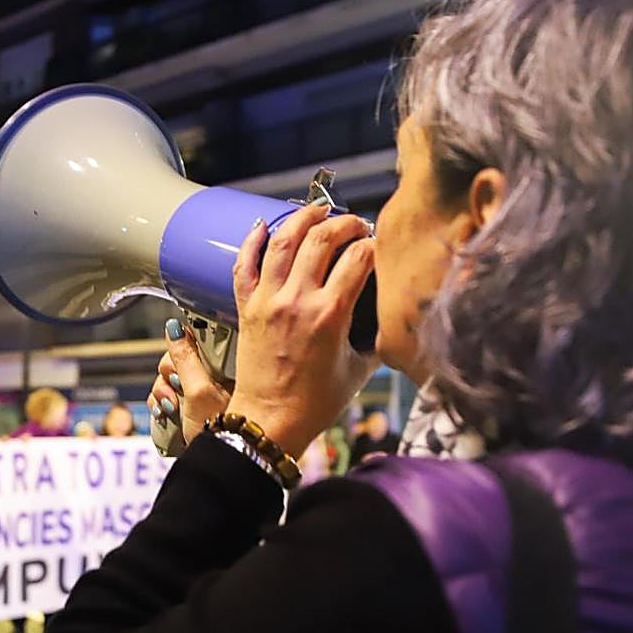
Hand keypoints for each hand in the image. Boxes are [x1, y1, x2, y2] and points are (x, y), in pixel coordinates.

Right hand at [147, 321, 231, 444]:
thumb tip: (175, 328)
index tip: (178, 364)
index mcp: (226, 366)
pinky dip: (162, 404)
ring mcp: (202, 393)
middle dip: (169, 375)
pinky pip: (167, 396)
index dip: (182, 348)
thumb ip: (185, 358)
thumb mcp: (199, 391)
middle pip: (178, 360)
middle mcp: (216, 376)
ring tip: (172, 408)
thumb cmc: (224, 432)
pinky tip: (167, 414)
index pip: (196, 340)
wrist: (225, 465)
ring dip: (163, 392)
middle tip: (175, 390)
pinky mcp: (191, 408)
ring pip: (169, 379)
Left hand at [225, 205, 377, 456]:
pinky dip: (251, 241)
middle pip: (321, 239)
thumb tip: (388, 316)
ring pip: (283, 241)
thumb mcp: (359, 369)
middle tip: (354, 224)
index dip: (374, 244)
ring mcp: (268, 301)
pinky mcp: (246, 308)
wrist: (269, 421)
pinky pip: (243, 265)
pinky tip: (262, 224)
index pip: (359, 258)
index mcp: (330, 314)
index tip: (379, 245)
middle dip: (344, 222)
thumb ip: (375, 337)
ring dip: (302, 218)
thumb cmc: (315, 402)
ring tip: (318, 210)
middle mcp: (297, 301)